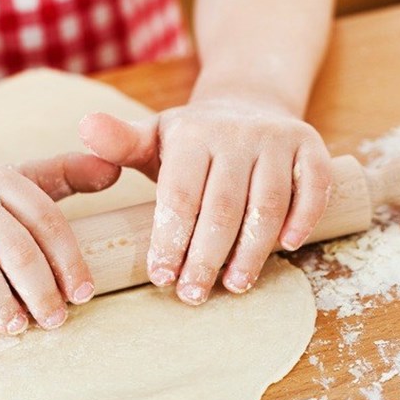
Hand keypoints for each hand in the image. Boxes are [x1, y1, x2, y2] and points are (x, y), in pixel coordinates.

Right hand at [0, 154, 119, 333]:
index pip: (46, 220)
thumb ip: (65, 176)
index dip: (68, 261)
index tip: (83, 295)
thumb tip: (115, 170)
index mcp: (2, 179)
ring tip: (17, 326)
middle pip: (15, 245)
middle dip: (40, 288)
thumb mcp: (15, 187)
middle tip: (54, 321)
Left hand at [79, 98, 330, 304]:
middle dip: (206, 257)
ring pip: (268, 204)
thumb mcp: (154, 139)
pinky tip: (286, 249)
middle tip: (192, 294)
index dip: (171, 241)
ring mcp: (277, 140)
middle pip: (223, 208)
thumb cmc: (194, 140)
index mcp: (193, 134)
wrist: (249, 105)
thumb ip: (120, 143)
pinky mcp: (312, 148)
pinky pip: (314, 187)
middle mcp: (237, 134)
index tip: (162, 277)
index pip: (180, 195)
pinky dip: (304, 218)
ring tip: (234, 286)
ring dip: (252, 250)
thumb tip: (85, 126)